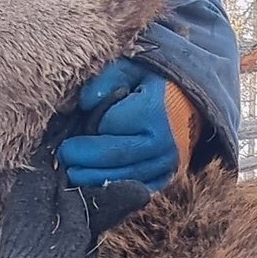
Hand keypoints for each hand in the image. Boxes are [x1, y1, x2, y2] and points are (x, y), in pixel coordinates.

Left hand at [56, 59, 199, 191]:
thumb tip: (83, 103)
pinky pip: (135, 190)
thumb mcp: (132, 68)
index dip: (88, 129)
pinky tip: (95, 182)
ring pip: (122, 179)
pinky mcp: (167, 179)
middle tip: (63, 155)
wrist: (192, 102)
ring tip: (72, 172)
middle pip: (113, 157)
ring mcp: (168, 165)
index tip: (73, 129)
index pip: (109, 127)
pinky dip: (113, 188)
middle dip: (83, 158)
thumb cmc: (155, 82)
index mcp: (154, 113)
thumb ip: (106, 80)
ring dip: (92, 178)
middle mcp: (164, 144)